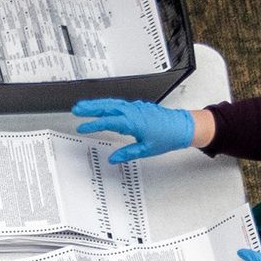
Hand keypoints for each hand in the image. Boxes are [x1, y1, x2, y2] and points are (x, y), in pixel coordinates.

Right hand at [69, 98, 198, 163]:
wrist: (183, 127)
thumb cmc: (168, 137)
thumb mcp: (146, 149)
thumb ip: (127, 153)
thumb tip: (114, 158)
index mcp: (133, 122)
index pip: (108, 122)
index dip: (93, 124)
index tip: (82, 126)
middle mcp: (133, 112)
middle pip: (108, 106)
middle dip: (90, 107)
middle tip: (76, 109)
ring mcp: (136, 107)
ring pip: (113, 102)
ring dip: (98, 103)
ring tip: (84, 106)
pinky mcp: (139, 107)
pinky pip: (120, 103)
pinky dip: (109, 103)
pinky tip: (104, 106)